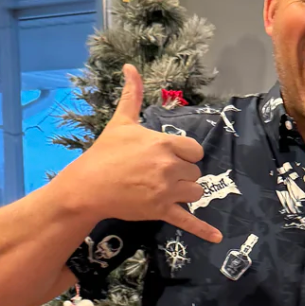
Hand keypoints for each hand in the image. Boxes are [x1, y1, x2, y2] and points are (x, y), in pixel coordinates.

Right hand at [53, 64, 219, 242]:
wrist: (88, 186)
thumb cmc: (104, 153)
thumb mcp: (121, 122)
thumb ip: (132, 95)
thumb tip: (130, 67)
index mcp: (164, 144)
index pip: (195, 150)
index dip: (186, 155)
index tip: (171, 157)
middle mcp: (170, 166)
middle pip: (195, 172)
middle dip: (182, 174)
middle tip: (159, 175)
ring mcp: (167, 191)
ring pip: (195, 192)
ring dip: (186, 193)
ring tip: (166, 191)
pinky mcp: (161, 211)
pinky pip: (188, 221)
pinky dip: (203, 230)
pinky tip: (216, 238)